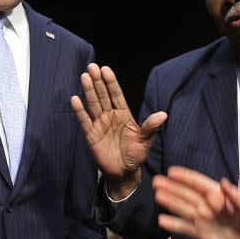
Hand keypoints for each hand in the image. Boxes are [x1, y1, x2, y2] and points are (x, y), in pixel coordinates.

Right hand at [71, 64, 166, 198]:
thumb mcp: (145, 141)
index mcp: (124, 115)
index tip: (106, 69)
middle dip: (98, 82)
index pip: (116, 95)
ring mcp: (100, 124)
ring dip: (88, 91)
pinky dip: (80, 111)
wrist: (124, 172)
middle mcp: (111, 116)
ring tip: (84, 77)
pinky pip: (85, 121)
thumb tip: (163, 114)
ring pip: (93, 104)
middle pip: (103, 96)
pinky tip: (75, 99)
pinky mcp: (91, 135)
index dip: (111, 82)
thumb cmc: (136, 155)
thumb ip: (150, 127)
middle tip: (92, 66)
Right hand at [154, 166, 239, 238]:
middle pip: (187, 194)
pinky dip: (174, 225)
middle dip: (172, 188)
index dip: (186, 177)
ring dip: (170, 202)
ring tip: (157, 195)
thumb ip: (235, 196)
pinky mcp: (199, 233)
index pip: (199, 183)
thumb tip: (223, 182)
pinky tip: (162, 220)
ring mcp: (201, 218)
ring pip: (183, 209)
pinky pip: (184, 228)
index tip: (171, 171)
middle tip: (156, 181)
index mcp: (217, 195)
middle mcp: (206, 205)